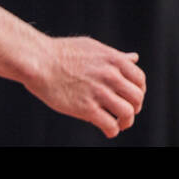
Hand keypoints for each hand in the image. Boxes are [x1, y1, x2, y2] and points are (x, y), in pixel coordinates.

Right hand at [26, 36, 145, 138]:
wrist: (39, 61)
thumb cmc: (63, 52)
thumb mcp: (94, 47)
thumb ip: (116, 56)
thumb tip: (134, 58)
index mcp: (114, 60)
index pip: (139, 79)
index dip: (139, 91)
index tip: (132, 98)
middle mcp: (111, 75)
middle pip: (136, 97)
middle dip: (135, 107)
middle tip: (126, 113)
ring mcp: (99, 92)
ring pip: (127, 113)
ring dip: (126, 122)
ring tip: (120, 124)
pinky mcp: (86, 108)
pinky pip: (109, 124)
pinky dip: (112, 130)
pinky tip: (109, 130)